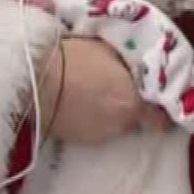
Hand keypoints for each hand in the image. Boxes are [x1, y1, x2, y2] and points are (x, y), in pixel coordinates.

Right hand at [36, 38, 167, 145]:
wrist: (34, 79)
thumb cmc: (73, 57)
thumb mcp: (109, 51)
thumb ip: (129, 67)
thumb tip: (138, 73)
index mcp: (133, 103)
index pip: (159, 118)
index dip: (157, 109)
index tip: (152, 100)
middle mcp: (121, 125)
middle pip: (134, 120)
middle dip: (128, 107)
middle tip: (114, 89)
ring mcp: (98, 136)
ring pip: (112, 126)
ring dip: (108, 114)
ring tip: (91, 95)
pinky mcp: (77, 141)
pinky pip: (92, 130)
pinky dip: (89, 120)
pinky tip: (77, 105)